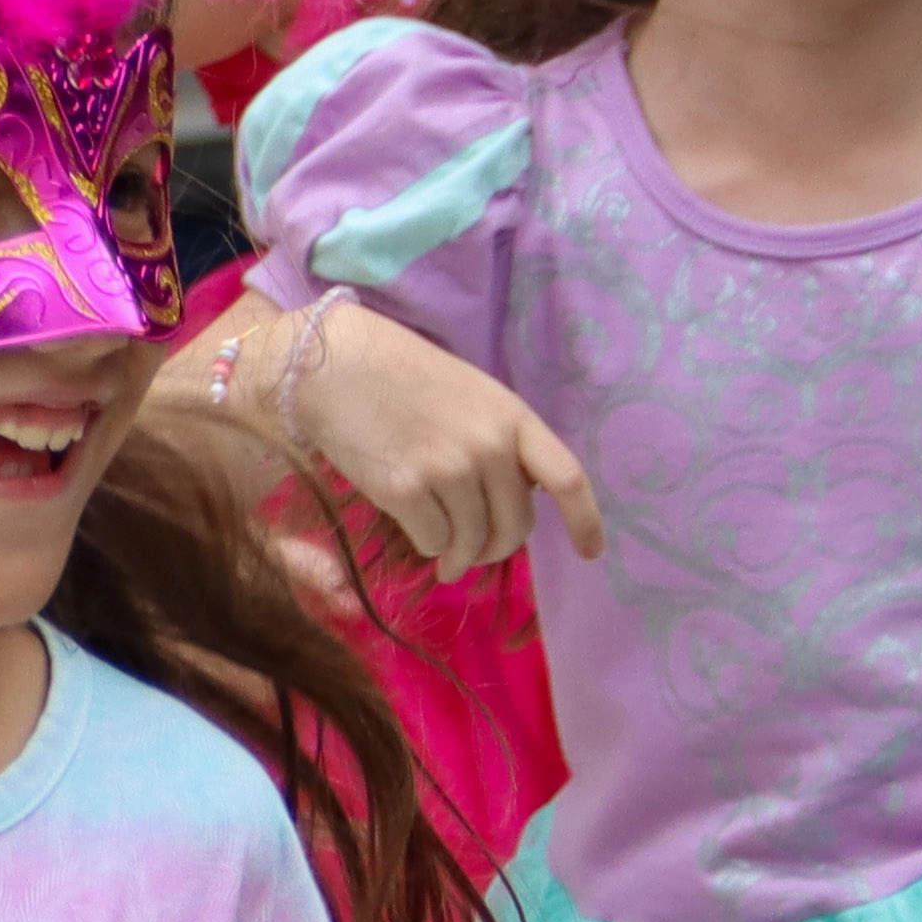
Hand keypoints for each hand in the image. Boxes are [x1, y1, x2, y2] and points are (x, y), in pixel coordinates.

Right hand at [284, 300, 602, 573]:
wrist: (331, 363)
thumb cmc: (398, 374)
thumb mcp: (469, 395)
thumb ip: (499, 440)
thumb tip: (514, 496)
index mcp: (512, 416)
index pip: (567, 477)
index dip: (585, 522)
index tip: (590, 553)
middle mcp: (489, 445)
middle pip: (517, 524)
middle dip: (499, 548)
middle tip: (478, 552)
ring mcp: (448, 469)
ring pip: (472, 542)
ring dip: (459, 556)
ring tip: (444, 558)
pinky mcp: (405, 491)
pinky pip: (433, 541)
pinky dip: (427, 545)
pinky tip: (414, 528)